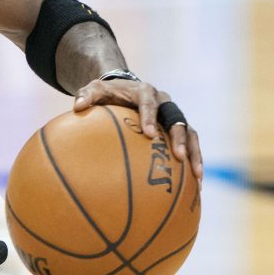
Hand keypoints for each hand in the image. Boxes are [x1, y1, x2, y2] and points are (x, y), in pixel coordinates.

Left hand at [73, 78, 202, 182]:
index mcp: (145, 91)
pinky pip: (190, 146)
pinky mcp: (178, 129)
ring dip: (194, 154)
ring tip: (197, 176)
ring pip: (190, 133)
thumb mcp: (95, 89)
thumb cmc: (108, 92)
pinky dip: (194, 162)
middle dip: (179, 137)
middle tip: (178, 156)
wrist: (124, 88)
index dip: (151, 117)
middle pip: (177, 118)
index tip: (150, 134)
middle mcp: (164, 102)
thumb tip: (77, 107)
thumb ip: (86, 95)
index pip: (149, 103)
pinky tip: (196, 186)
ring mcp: (174, 116)